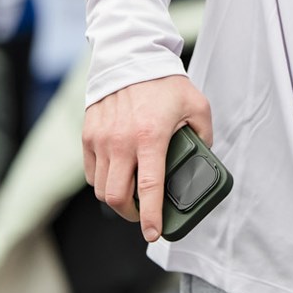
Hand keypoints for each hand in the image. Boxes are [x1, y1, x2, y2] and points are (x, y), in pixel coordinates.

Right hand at [83, 74, 212, 241]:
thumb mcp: (196, 105)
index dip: (151, 217)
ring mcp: (101, 140)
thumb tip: (204, 157)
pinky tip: (117, 179)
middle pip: (117, 197)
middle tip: (144, 216)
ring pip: (102, 189)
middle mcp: (121, 142)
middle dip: (132, 215)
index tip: (153, 234)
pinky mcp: (88, 136)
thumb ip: (204, 134)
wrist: (131, 57)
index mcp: (150, 137)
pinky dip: (102, 183)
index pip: (148, 188)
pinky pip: (91, 173)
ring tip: (131, 199)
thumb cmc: (164, 82)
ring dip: (116, 200)